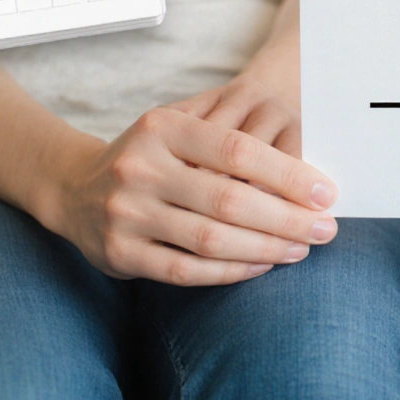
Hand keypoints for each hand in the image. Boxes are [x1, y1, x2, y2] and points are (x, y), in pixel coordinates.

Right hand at [42, 73, 337, 285]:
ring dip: (265, 248)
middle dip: (286, 218)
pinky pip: (185, 270)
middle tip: (325, 228)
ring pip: (210, 239)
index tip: (325, 193)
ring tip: (301, 248)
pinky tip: (262, 266)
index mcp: (162, 126)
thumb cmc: (150, 154)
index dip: (287, 174)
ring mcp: (125, 212)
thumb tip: (306, 170)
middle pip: (229, 199)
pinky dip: (230, 272)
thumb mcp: (179, 126)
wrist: (73, 186)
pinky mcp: (119, 253)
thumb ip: (231, 138)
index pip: (237, 151)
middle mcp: (140, 167)